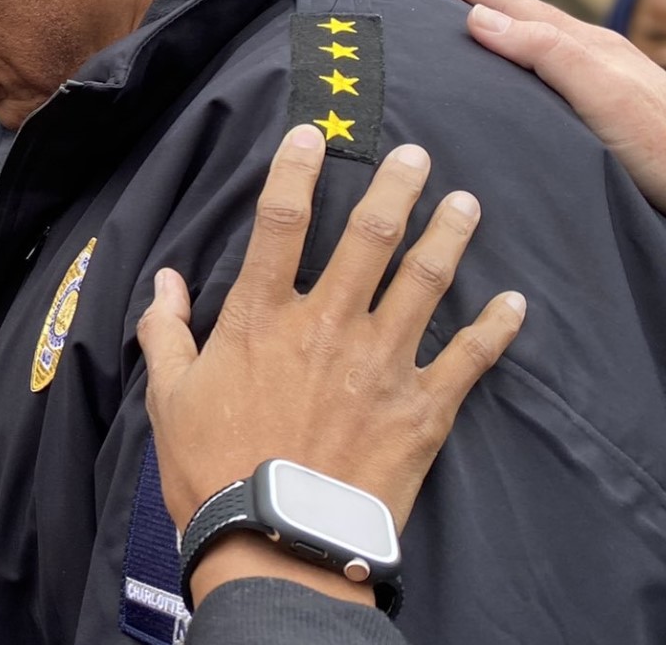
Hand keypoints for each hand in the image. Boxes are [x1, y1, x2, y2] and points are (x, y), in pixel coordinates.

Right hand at [139, 125, 526, 604]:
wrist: (277, 542)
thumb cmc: (213, 469)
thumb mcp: (168, 397)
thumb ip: (166, 332)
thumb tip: (164, 281)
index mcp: (261, 318)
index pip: (279, 223)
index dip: (293, 171)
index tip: (311, 134)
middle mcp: (326, 325)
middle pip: (369, 237)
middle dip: (396, 188)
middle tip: (416, 155)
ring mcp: (381, 363)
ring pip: (425, 282)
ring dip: (449, 236)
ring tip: (465, 203)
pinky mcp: (422, 407)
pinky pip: (469, 356)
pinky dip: (496, 327)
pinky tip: (513, 301)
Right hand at [426, 0, 665, 210]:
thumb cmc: (662, 142)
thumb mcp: (603, 93)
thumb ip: (547, 52)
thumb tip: (477, 17)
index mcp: (587, 47)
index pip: (517, 5)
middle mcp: (591, 60)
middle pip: (525, 20)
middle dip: (476, 3)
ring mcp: (598, 87)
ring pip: (534, 51)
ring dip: (494, 36)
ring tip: (455, 34)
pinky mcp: (600, 117)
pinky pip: (543, 81)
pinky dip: (513, 70)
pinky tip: (505, 86)